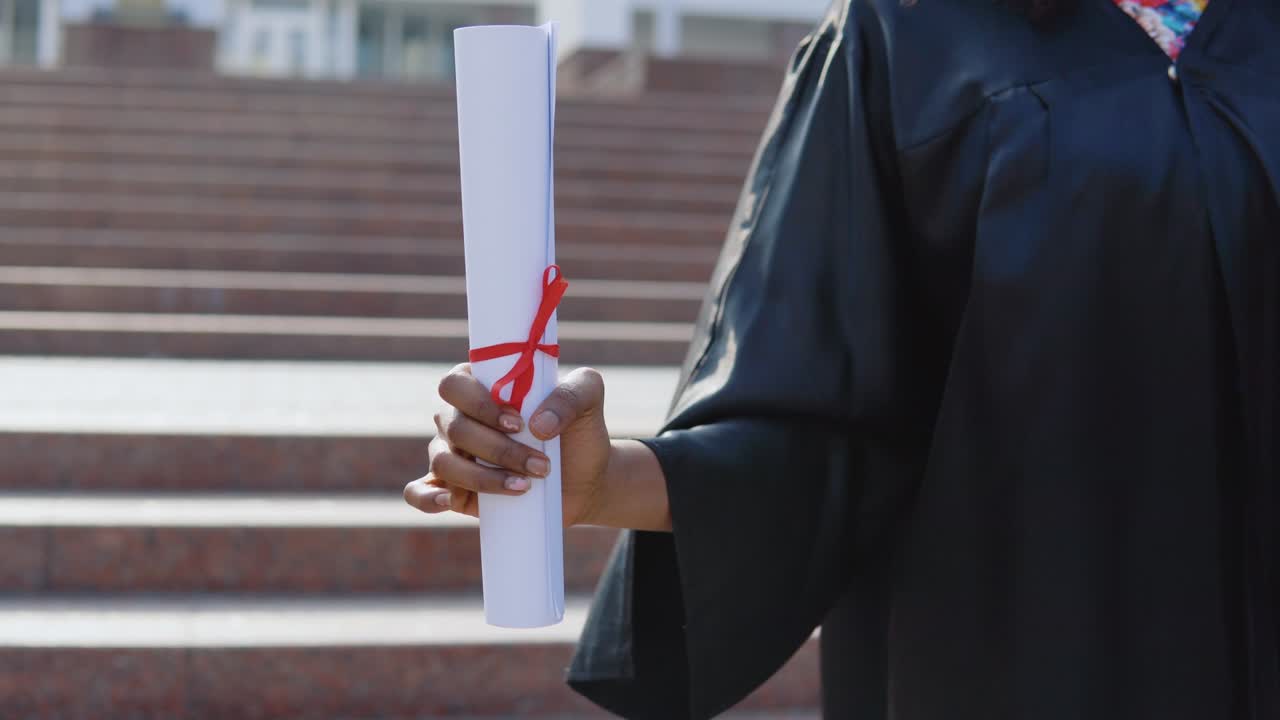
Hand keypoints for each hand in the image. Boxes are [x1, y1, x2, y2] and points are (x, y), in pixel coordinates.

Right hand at [404, 363, 610, 526]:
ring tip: (524, 486)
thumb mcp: (588, 397)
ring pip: (442, 462)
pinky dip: (427, 497)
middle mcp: (457, 418)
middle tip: (541, 465)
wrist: (587, 478)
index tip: (519, 422)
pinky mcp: (455, 490)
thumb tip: (538, 425)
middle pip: (453, 427)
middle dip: (498, 449)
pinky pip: (418, 492)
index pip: (455, 384)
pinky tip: (450, 501)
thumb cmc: (580, 429)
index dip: (480, 404)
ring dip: (483, 478)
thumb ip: (572, 393)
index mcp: (479, 385)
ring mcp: (452, 454)